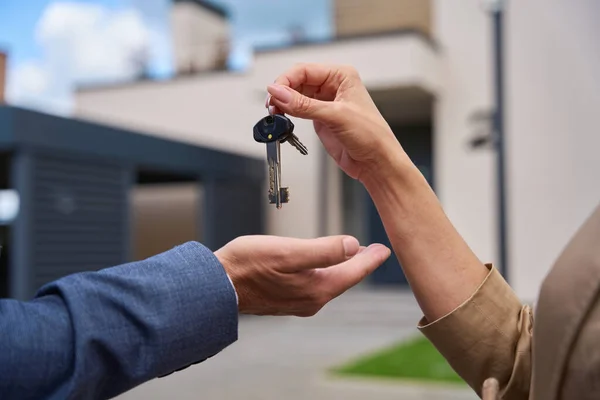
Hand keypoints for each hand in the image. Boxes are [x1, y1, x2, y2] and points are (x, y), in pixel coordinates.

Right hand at [214, 235, 389, 316]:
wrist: (218, 286)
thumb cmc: (248, 265)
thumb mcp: (290, 252)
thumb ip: (324, 250)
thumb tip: (353, 246)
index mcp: (317, 288)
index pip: (353, 272)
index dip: (371, 259)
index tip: (385, 249)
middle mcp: (311, 299)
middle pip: (344, 279)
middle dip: (360, 264)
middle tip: (373, 251)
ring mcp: (298, 301)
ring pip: (330, 282)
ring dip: (343, 268)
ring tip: (352, 255)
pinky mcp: (285, 299)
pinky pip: (315, 285)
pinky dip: (326, 273)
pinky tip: (322, 266)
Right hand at [266, 63, 408, 181]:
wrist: (376, 162)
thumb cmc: (371, 136)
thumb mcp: (335, 116)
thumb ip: (304, 105)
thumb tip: (278, 93)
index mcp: (341, 76)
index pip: (304, 70)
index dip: (286, 81)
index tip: (273, 94)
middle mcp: (333, 86)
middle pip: (297, 81)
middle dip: (282, 92)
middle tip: (272, 106)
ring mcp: (325, 102)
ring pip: (295, 95)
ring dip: (283, 103)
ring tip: (275, 113)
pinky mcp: (320, 118)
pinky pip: (298, 110)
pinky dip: (288, 113)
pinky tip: (283, 118)